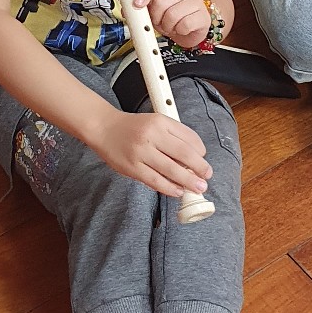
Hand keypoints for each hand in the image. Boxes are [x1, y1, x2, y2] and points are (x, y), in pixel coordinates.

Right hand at [93, 109, 212, 201]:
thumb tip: (194, 157)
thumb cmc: (132, 127)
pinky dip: (169, 188)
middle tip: (207, 176)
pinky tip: (178, 191)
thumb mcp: (155, 122)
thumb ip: (173, 135)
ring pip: (171, 169)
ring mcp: (141, 152)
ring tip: (198, 187)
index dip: (200, 150)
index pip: (188, 137)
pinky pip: (155, 180)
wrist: (104, 128)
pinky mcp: (132, 167)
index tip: (203, 159)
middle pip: (183, 154)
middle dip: (199, 167)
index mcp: (161, 122)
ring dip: (188, 180)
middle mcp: (152, 135)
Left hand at [134, 0, 209, 48]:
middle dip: (155, 17)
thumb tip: (126, 10)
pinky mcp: (202, 16)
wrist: (196, 25)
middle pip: (160, 2)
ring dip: (167, 26)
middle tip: (158, 22)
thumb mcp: (157, 9)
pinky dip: (179, 31)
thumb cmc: (175, 15)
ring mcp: (196, 1)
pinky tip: (181, 28)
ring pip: (171, 15)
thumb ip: (144, 7)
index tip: (137, 5)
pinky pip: (184, 25)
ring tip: (170, 25)